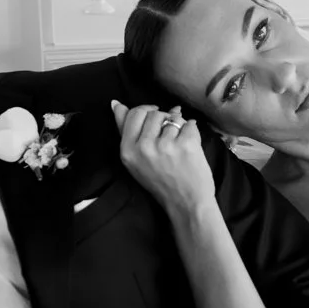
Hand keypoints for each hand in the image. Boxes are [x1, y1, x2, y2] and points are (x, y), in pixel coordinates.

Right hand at [112, 101, 216, 223]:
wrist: (186, 203)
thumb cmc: (160, 182)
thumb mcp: (135, 161)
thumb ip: (125, 131)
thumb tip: (116, 104)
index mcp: (127, 151)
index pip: (133, 113)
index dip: (146, 112)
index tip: (154, 120)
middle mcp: (144, 147)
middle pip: (153, 113)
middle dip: (163, 119)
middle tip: (167, 137)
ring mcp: (165, 145)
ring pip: (172, 117)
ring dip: (178, 126)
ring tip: (178, 144)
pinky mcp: (186, 144)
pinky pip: (189, 124)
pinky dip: (192, 133)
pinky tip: (190, 146)